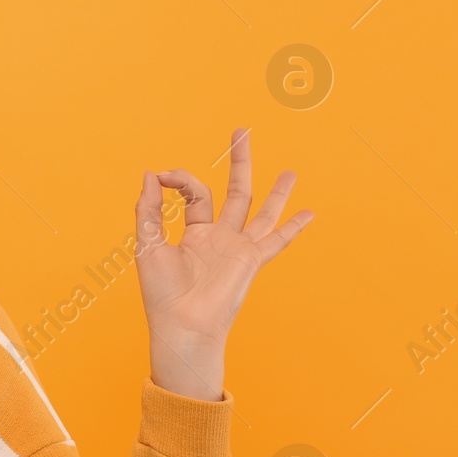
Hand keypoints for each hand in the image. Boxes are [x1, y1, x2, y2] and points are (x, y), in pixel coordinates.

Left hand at [135, 128, 313, 398]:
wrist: (182, 325)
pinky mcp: (251, 259)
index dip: (179, 178)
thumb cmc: (162, 292)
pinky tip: (309, 213)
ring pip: (261, 211)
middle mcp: (219, 237)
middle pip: (234, 192)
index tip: (163, 175)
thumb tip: (150, 174)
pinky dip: (293, 227)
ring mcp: (237, 248)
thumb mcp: (149, 244)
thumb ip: (149, 209)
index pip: (193, 193)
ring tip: (290, 172)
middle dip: (239, 162)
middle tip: (242, 132)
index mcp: (193, 233)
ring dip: (276, 192)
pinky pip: (276, 240)